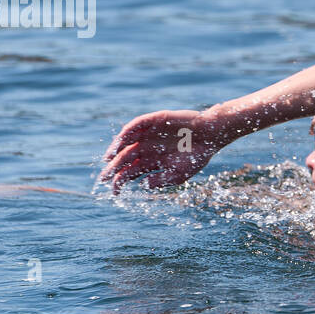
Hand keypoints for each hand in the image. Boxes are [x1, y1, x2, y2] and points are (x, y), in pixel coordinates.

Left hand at [99, 110, 224, 192]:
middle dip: (113, 169)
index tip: (115, 192)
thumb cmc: (197, 156)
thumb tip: (144, 184)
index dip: (120, 182)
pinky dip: (127, 133)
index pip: (130, 172)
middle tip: (103, 178)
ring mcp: (148, 135)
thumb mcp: (179, 174)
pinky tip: (121, 141)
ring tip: (109, 159)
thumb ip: (162, 180)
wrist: (211, 135)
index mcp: (150, 163)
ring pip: (126, 142)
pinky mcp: (153, 121)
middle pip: (124, 159)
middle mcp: (146, 149)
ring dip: (116, 150)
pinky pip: (136, 125)